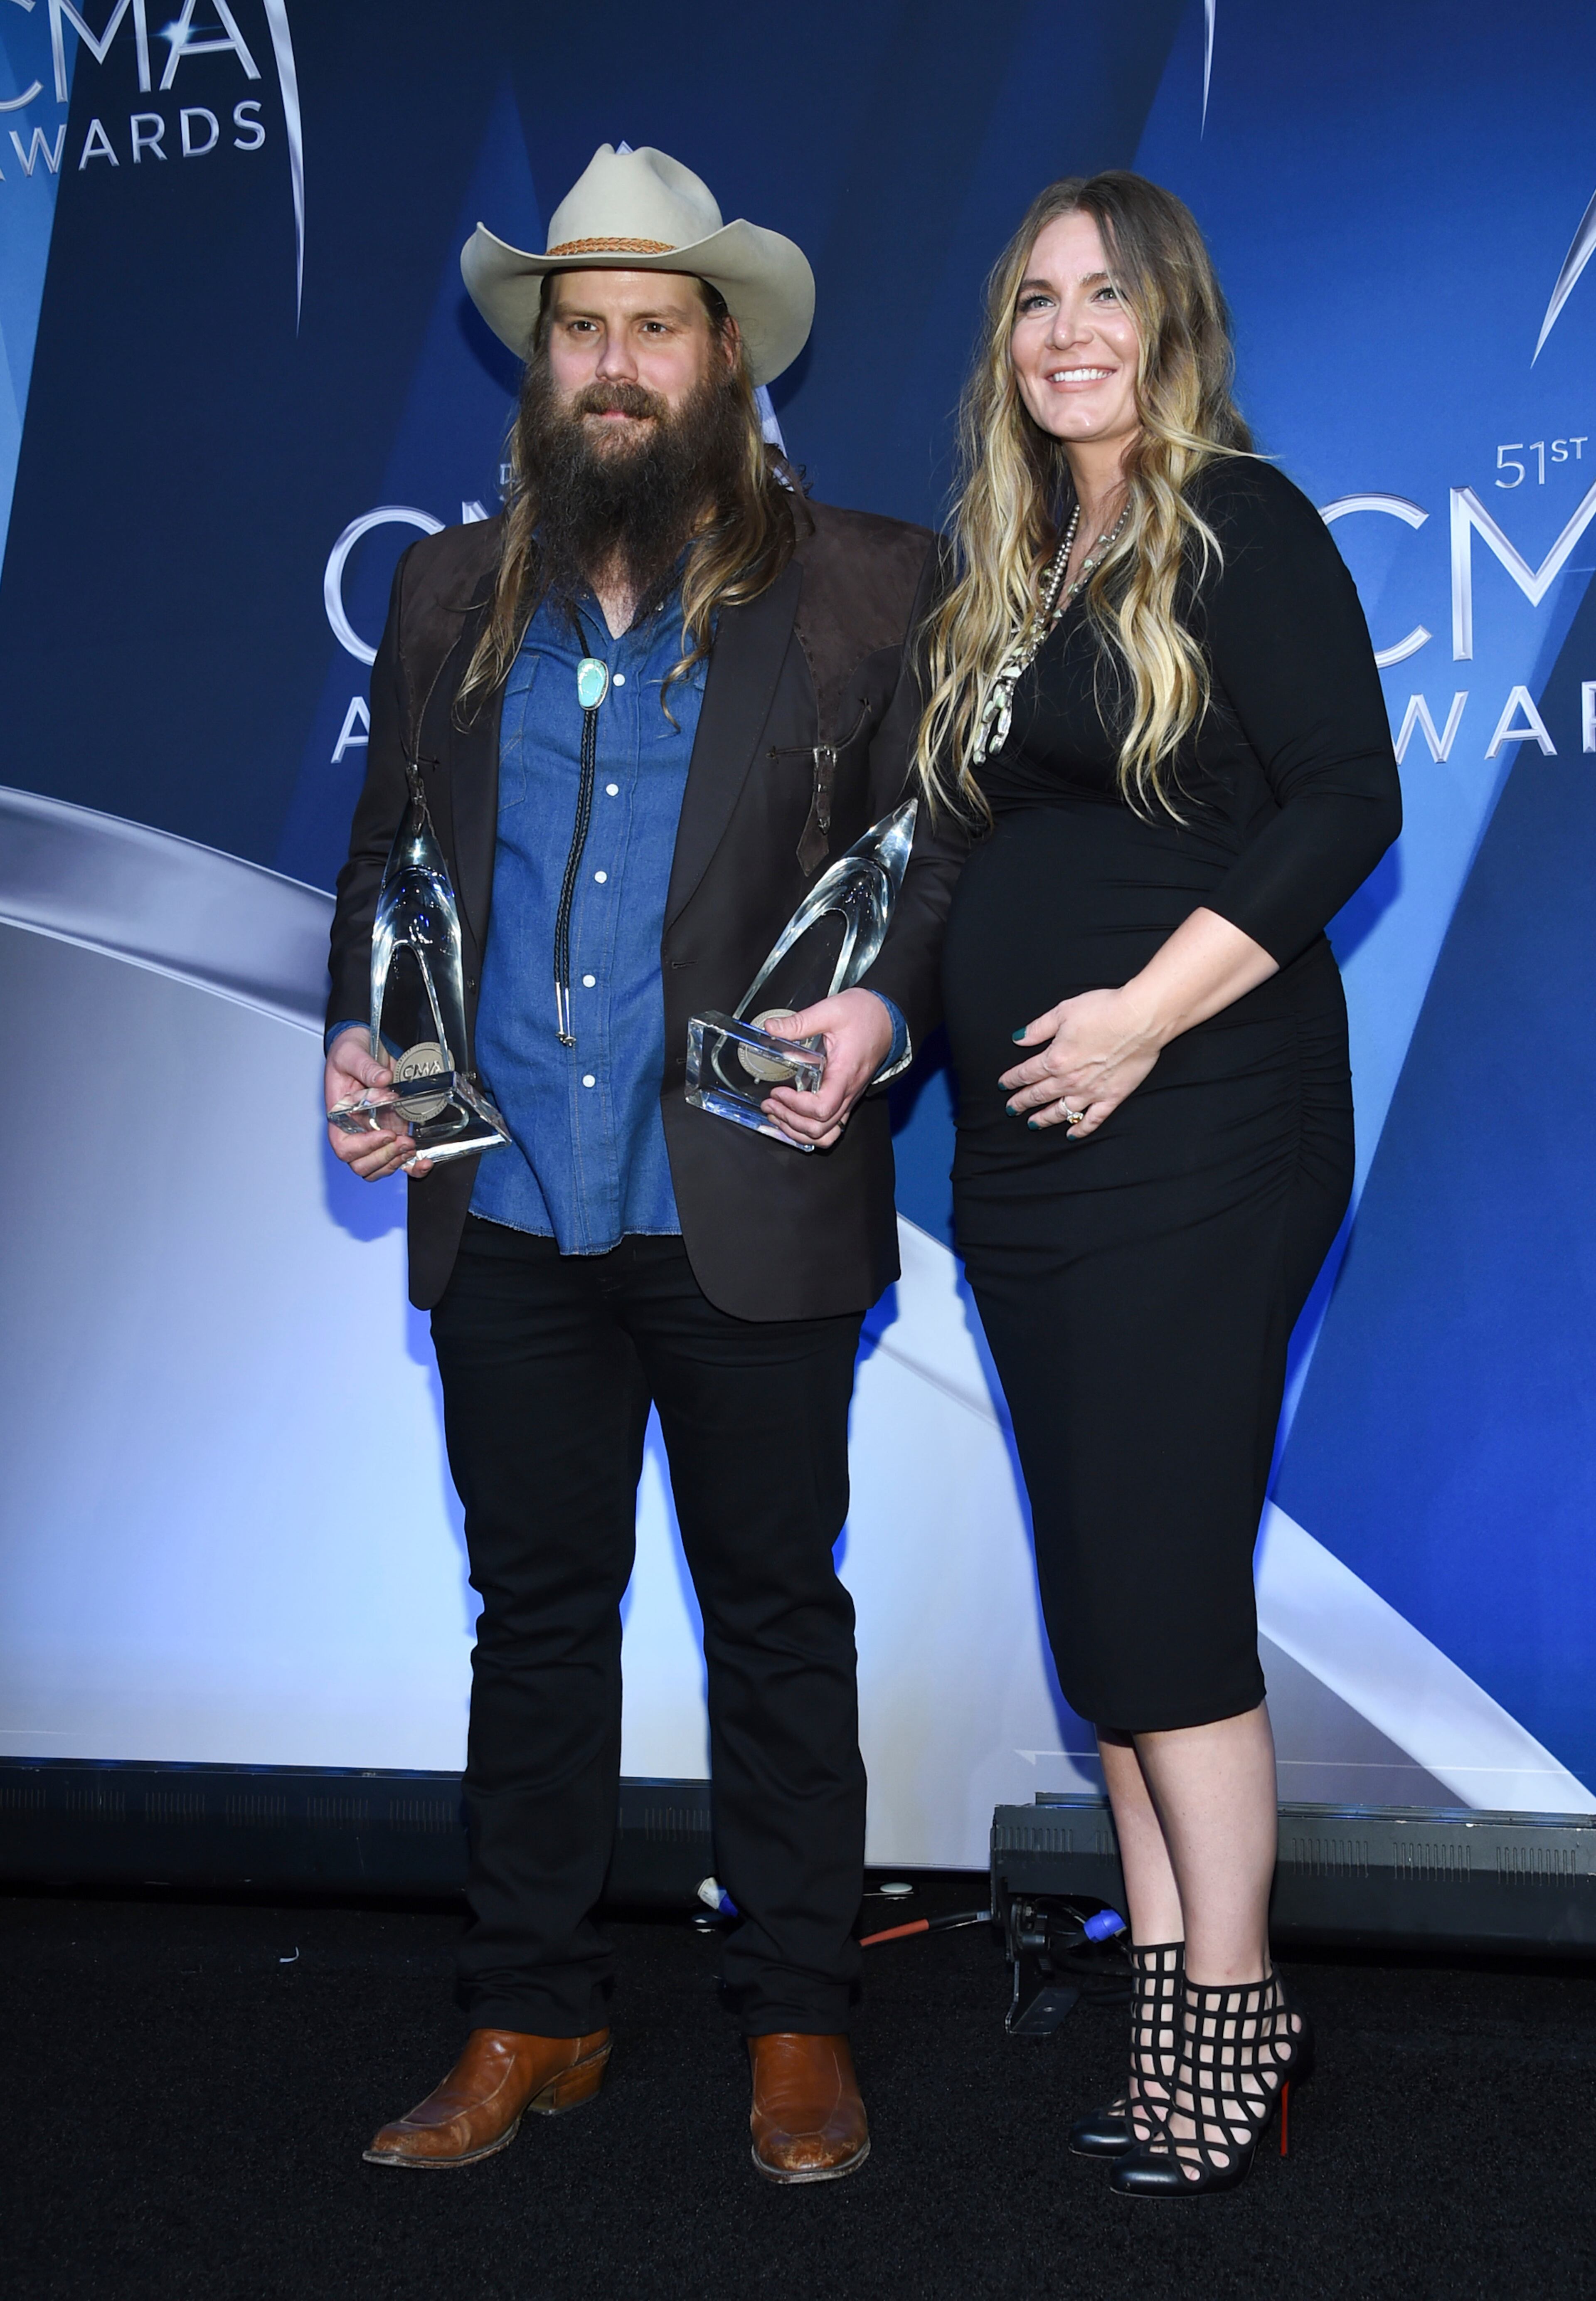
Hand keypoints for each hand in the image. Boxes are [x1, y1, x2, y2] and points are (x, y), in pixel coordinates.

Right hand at [325, 1026, 433, 1179]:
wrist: (365, 1045)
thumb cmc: (349, 1053)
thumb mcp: (351, 1053)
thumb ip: (365, 1067)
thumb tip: (382, 1079)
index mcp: (339, 1116)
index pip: (344, 1147)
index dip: (365, 1147)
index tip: (386, 1133)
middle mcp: (356, 1129)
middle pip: (362, 1164)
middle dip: (385, 1157)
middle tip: (403, 1141)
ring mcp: (375, 1133)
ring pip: (380, 1167)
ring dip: (397, 1162)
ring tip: (411, 1145)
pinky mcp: (393, 1131)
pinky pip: (399, 1159)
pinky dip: (412, 1166)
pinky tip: (423, 1161)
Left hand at [759, 987, 894, 1148]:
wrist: (887, 1018)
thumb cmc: (865, 1015)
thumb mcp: (830, 1011)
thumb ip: (800, 1022)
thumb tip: (771, 1027)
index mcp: (844, 1074)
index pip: (822, 1108)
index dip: (796, 1105)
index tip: (779, 1091)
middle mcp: (849, 1092)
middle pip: (820, 1128)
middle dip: (790, 1120)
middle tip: (770, 1104)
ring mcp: (849, 1098)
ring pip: (826, 1134)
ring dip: (798, 1130)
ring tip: (777, 1114)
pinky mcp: (847, 1098)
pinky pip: (831, 1127)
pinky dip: (809, 1130)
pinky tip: (792, 1118)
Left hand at [1000, 986, 1161, 1136]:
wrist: (1140, 1019)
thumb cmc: (1104, 1010)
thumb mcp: (1064, 1011)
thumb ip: (1038, 1028)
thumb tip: (1018, 1038)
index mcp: (1055, 1059)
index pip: (1026, 1073)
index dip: (1012, 1080)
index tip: (1003, 1085)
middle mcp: (1069, 1080)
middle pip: (1039, 1095)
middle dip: (1022, 1102)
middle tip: (1011, 1109)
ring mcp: (1091, 1092)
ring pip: (1061, 1111)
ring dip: (1044, 1119)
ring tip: (1032, 1123)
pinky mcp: (1112, 1097)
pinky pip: (1092, 1120)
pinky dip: (1080, 1129)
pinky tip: (1070, 1134)